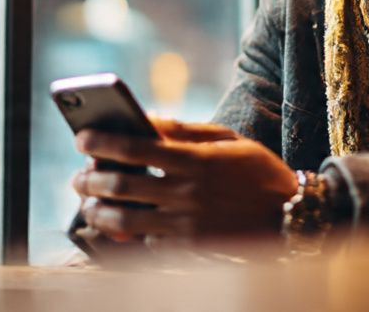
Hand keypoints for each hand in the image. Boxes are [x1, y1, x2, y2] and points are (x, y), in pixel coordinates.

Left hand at [69, 118, 297, 242]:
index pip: (134, 148)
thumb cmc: (256, 170)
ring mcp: (187, 224)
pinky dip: (132, 234)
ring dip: (99, 213)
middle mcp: (187, 193)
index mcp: (195, 160)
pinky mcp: (191, 248)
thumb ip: (183, 131)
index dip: (102, 142)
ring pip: (126, 221)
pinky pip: (149, 243)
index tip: (80, 138)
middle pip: (122, 187)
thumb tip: (144, 120)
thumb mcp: (226, 139)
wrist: (290, 215)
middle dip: (90, 181)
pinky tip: (125, 227)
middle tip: (78, 178)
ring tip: (90, 207)